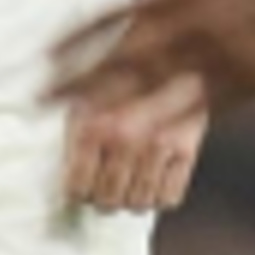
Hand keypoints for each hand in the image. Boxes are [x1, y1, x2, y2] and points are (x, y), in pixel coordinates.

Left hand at [48, 0, 254, 115]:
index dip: (73, 39)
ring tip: (79, 135)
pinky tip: (143, 138)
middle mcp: (194, 30)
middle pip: (121, 63)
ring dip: (113, 113)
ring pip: (155, 94)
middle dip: (76, 84)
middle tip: (36, 104)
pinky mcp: (248, 84)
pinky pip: (199, 109)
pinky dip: (168, 124)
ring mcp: (221, 61)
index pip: (111, 18)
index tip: (41, 57)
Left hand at [63, 72, 209, 213]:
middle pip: (107, 202)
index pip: (77, 189)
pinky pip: (169, 198)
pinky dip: (160, 196)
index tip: (82, 190)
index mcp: (91, 125)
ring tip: (130, 184)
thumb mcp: (84, 99)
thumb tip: (67, 186)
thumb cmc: (122, 77)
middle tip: (106, 190)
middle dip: (104, 199)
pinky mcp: (187, 148)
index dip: (79, 193)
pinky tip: (154, 180)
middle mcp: (123, 138)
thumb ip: (72, 141)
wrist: (171, 50)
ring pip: (138, 204)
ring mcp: (157, 145)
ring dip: (132, 200)